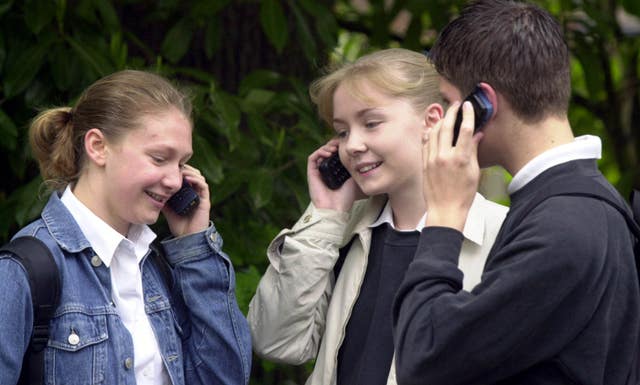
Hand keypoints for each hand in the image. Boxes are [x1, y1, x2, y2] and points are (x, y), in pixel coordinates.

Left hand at [162, 165, 210, 236]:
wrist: (186, 237)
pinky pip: (203, 185)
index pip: (185, 175)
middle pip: (193, 173)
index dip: (179, 169)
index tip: (169, 166)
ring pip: (199, 177)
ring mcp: (201, 196)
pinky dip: (196, 179)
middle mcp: (195, 192)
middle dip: (184, 167)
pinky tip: (187, 179)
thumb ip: (162, 197)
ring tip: (180, 170)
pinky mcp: (205, 200)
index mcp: (187, 192)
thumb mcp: (166, 207)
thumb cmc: (177, 223)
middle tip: (174, 166)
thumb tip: (151, 188)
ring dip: (190, 171)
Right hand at [308, 139, 363, 211]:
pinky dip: (319, 152)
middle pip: (327, 152)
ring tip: (335, 148)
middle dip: (333, 145)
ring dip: (327, 147)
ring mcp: (318, 172)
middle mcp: (326, 171)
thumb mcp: (353, 179)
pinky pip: (312, 158)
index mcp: (335, 172)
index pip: (335, 155)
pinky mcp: (311, 173)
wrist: (335, 209)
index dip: (339, 148)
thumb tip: (358, 156)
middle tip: (340, 143)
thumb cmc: (345, 198)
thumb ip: (354, 168)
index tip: (346, 145)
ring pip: (319, 153)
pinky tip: (328, 153)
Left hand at [422, 101, 481, 230]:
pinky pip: (425, 143)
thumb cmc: (463, 195)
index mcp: (461, 158)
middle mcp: (445, 156)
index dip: (467, 114)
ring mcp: (432, 159)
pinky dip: (429, 133)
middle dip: (452, 112)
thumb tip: (477, 135)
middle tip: (456, 105)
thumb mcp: (474, 173)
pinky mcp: (424, 164)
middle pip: (447, 126)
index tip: (467, 105)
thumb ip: (474, 151)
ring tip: (445, 115)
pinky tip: (432, 128)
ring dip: (440, 120)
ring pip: (433, 132)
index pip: (466, 129)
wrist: (445, 210)